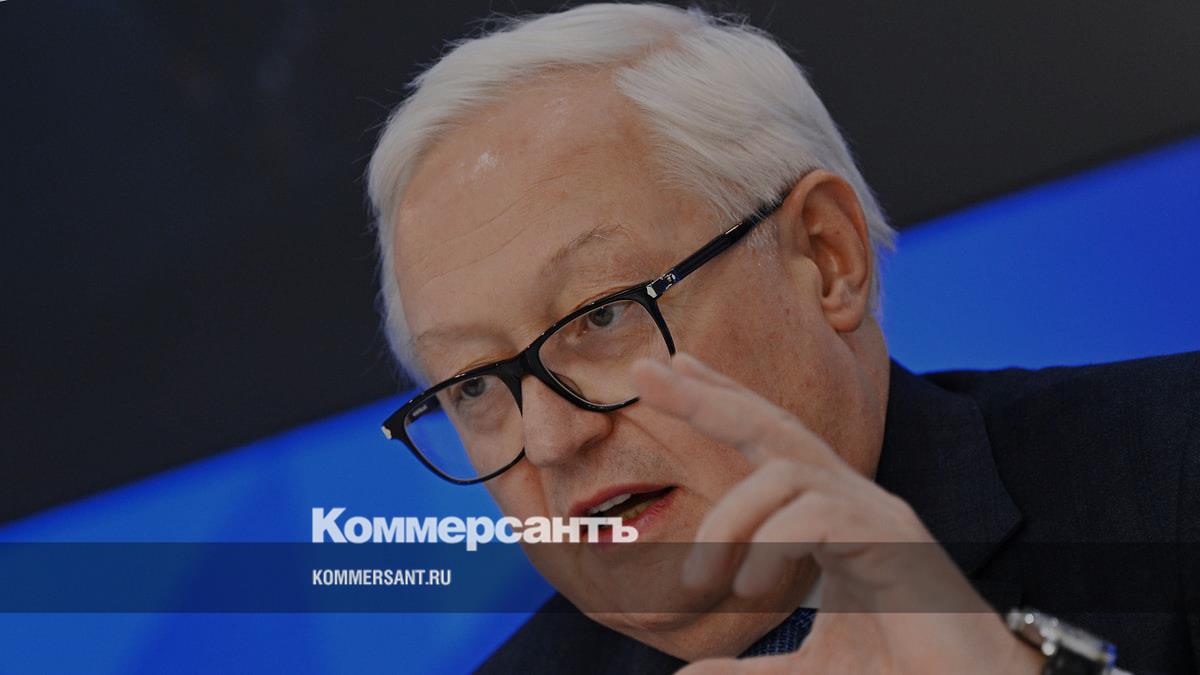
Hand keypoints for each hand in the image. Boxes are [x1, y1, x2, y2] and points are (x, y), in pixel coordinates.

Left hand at [630, 352, 1041, 673]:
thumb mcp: (813, 669)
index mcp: (831, 513)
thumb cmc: (905, 670)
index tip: (672, 370)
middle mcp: (853, 499)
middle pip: (772, 424)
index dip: (721, 401)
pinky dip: (772, 545)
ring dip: (729, 520)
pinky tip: (751, 584)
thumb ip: (752, 671)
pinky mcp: (895, 540)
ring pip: (785, 472)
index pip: (769, 440)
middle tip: (645, 371)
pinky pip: (816, 516)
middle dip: (706, 396)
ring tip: (700, 584)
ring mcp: (877, 512)